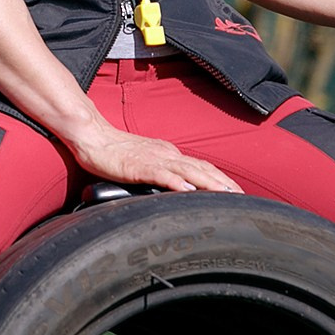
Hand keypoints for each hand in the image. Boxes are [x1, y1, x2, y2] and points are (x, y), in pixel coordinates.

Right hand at [66, 124, 240, 193]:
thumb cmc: (115, 152)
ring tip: (225, 195)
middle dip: (223, 183)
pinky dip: (176, 183)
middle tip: (241, 197)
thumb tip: (178, 186)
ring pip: (187, 171)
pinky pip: (160, 175)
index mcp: (169, 153)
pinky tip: (188, 191)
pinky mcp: (138, 166)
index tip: (236, 192)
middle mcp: (167, 154)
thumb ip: (161, 171)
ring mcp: (153, 159)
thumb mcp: (145, 161)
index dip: (220, 178)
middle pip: (201, 168)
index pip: (201, 166)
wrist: (92, 137)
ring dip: (208, 183)